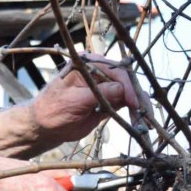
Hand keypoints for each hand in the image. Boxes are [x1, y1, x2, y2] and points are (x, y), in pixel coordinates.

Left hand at [0, 52, 150, 157]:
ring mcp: (105, 84)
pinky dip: (134, 111)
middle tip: (146, 113)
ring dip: (139, 105)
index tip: (133, 102)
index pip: (115, 70)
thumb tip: (123, 90)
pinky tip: (140, 122)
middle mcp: (98, 70)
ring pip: (129, 91)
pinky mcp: (109, 98)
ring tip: (146, 121)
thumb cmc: (52, 111)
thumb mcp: (75, 101)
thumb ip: (100, 94)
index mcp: (87, 63)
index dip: (127, 86)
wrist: (44, 127)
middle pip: (126, 79)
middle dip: (137, 96)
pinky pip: (126, 102)